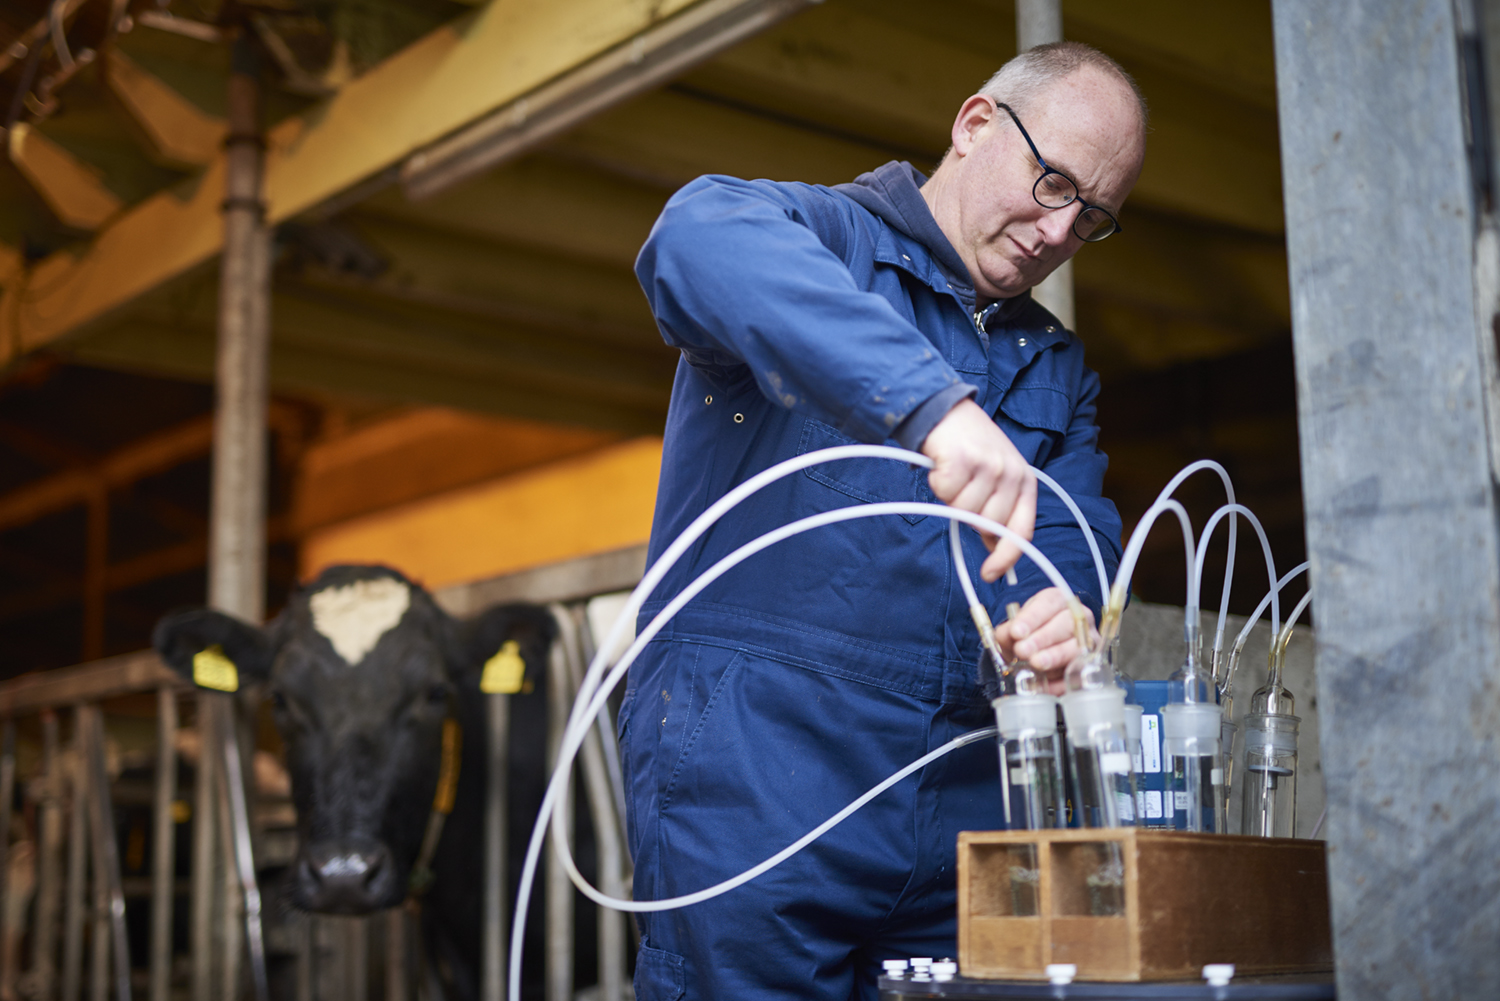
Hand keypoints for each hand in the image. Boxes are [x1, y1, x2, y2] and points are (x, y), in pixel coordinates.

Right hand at [920, 399, 1036, 579]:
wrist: (946, 411)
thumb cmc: (971, 448)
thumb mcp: (997, 478)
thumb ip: (1000, 512)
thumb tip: (997, 551)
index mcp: (1025, 482)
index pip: (1021, 531)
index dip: (1006, 557)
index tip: (991, 574)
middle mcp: (1011, 474)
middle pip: (987, 525)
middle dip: (969, 516)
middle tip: (963, 491)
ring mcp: (989, 466)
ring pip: (964, 510)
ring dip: (951, 497)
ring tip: (955, 474)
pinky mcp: (964, 459)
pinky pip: (945, 493)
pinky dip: (937, 483)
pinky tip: (943, 465)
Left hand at [993, 587, 1097, 695]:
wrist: (1051, 647)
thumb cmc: (1034, 633)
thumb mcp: (1020, 627)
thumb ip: (1009, 631)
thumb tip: (1005, 637)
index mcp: (1058, 601)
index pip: (1048, 603)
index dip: (1031, 617)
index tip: (1016, 631)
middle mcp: (1079, 617)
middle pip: (1066, 623)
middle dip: (1043, 638)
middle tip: (1022, 650)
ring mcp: (1090, 640)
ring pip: (1077, 647)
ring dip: (1055, 656)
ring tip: (1036, 663)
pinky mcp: (1093, 663)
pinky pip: (1081, 672)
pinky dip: (1062, 680)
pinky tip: (1046, 684)